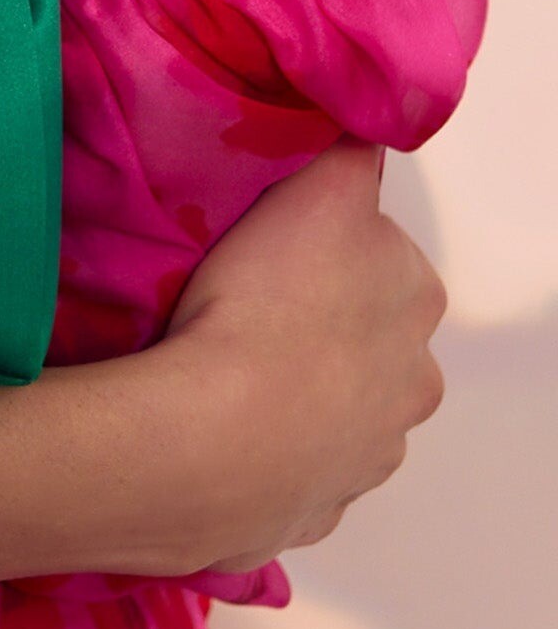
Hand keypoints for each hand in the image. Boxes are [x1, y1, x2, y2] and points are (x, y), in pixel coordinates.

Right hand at [0, 143, 447, 588]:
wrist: (212, 438)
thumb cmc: (264, 303)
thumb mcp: (317, 187)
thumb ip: (346, 150)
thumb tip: (354, 121)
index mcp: (415, 299)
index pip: (377, 246)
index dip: (320, 236)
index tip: (267, 238)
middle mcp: (412, 382)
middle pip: (361, 325)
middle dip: (314, 311)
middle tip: (240, 293)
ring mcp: (364, 454)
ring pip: (332, 397)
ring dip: (292, 380)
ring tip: (219, 357)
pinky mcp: (314, 506)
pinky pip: (292, 457)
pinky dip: (266, 438)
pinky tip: (219, 412)